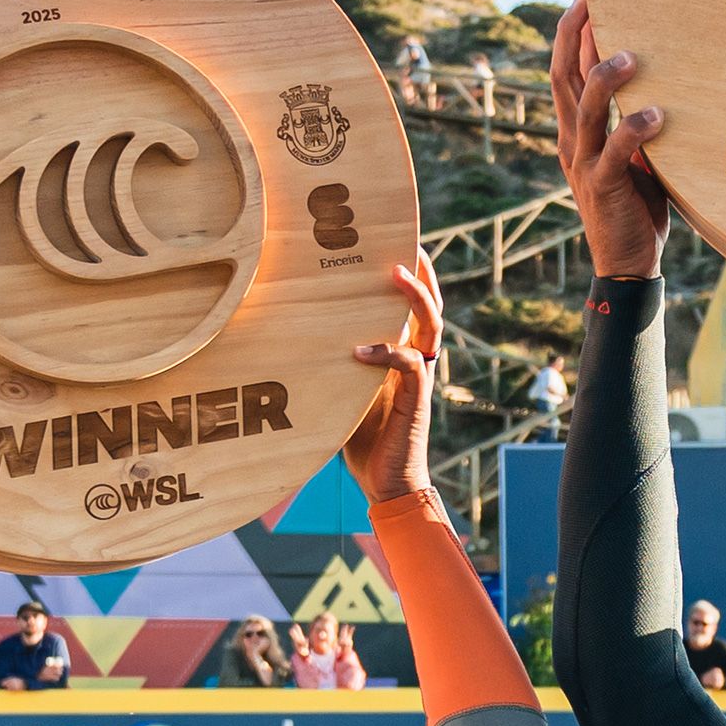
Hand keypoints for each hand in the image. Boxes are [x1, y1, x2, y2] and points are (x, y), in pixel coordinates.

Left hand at [341, 250, 449, 508]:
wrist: (386, 483)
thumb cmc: (363, 441)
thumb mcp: (342, 393)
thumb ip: (333, 366)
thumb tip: (293, 340)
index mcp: (402, 357)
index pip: (414, 310)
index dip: (412, 280)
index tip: (396, 247)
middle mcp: (416, 361)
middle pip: (431, 307)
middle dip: (423, 274)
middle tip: (408, 242)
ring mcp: (419, 379)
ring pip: (430, 326)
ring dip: (415, 298)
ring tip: (397, 273)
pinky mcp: (416, 400)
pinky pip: (408, 363)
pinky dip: (386, 352)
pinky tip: (360, 349)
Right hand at [549, 0, 670, 277]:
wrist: (627, 264)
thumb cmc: (638, 206)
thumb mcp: (638, 156)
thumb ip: (639, 123)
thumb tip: (664, 85)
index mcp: (575, 130)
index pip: (566, 70)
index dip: (571, 32)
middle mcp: (571, 140)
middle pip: (563, 76)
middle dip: (574, 35)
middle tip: (592, 0)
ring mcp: (583, 163)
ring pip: (585, 108)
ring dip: (606, 77)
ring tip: (632, 56)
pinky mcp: (603, 186)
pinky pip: (614, 151)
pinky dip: (634, 129)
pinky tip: (658, 115)